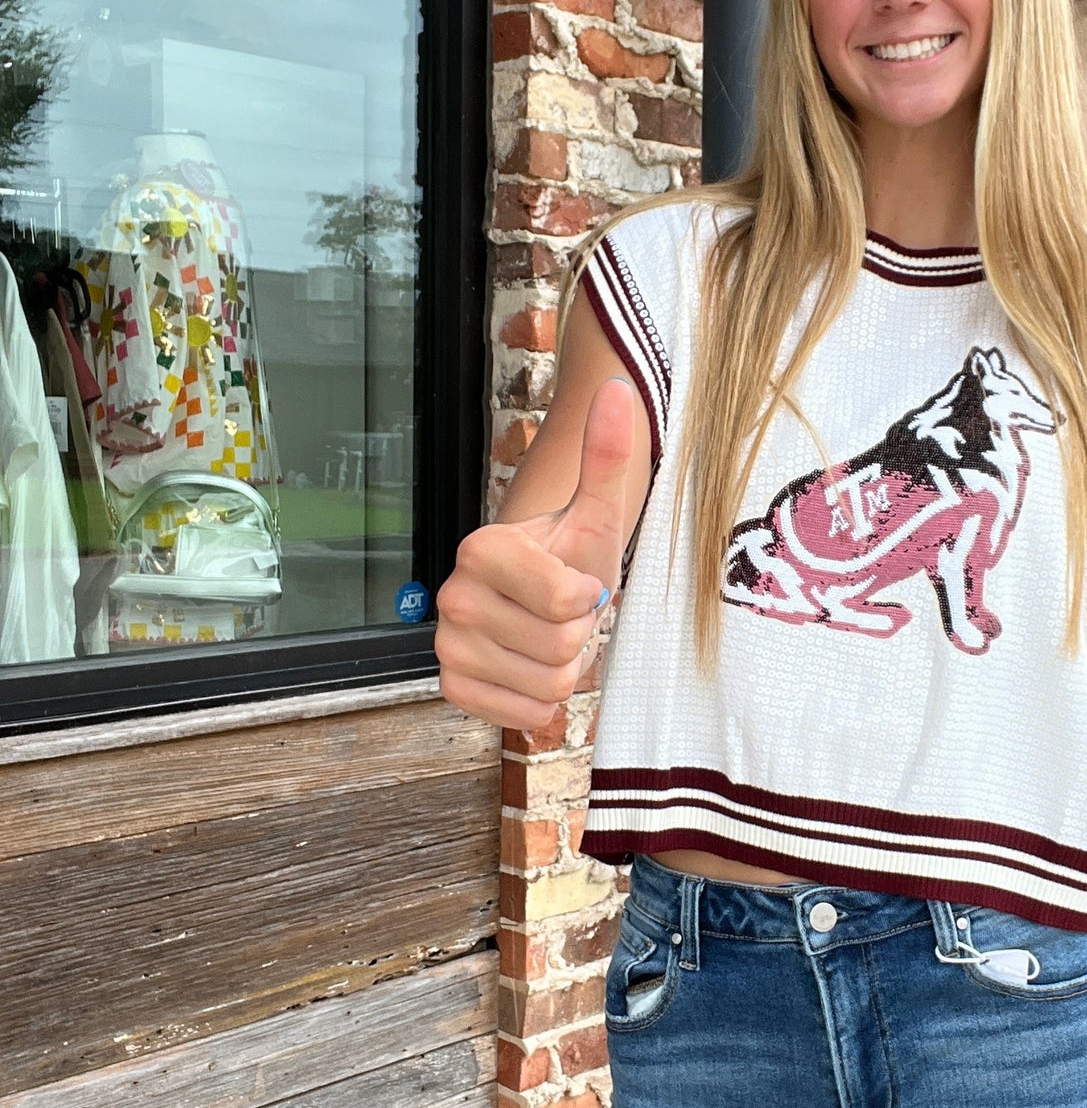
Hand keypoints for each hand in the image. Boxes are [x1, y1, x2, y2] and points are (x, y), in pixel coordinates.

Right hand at [435, 377, 634, 729]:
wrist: (542, 605)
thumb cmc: (572, 561)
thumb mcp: (597, 514)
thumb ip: (606, 456)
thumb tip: (619, 391)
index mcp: (483, 549)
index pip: (563, 602)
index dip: (588, 600)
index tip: (579, 584)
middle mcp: (452, 595)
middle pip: (557, 647)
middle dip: (578, 636)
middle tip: (566, 617)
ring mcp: (447, 644)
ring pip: (545, 685)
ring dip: (563, 670)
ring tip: (551, 639)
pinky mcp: (451, 688)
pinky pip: (519, 716)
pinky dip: (538, 701)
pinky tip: (531, 669)